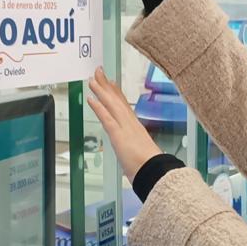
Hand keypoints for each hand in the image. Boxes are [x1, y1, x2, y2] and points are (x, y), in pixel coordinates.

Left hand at [87, 67, 163, 182]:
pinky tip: (91, 98)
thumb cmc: (149, 168)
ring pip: (111, 105)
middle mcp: (131, 124)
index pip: (124, 107)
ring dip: (101, 91)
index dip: (117, 94)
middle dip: (107, 86)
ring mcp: (125, 128)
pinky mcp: (118, 135)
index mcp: (136, 129)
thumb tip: (136, 158)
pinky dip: (98, 107)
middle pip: (117, 101)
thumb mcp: (142, 156)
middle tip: (99, 72)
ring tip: (92, 79)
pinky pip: (107, 118)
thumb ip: (138, 153)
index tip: (111, 83)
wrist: (155, 172)